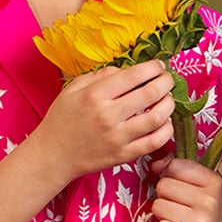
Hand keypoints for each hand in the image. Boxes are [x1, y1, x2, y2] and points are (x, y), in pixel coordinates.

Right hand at [31, 59, 176, 185]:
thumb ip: (100, 75)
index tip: (158, 66)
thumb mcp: (73, 89)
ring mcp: (118, 138)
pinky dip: (166, 130)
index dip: (153, 67)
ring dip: (169, 104)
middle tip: (168, 79)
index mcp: (96, 95)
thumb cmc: (61, 120)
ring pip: (158, 118)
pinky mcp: (124, 156)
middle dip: (166, 82)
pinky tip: (164, 122)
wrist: (52, 156)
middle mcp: (109, 116)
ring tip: (167, 99)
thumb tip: (127, 70)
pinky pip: (155, 142)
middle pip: (151, 93)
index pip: (135, 75)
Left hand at [147, 152, 221, 221]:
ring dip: (164, 213)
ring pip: (159, 206)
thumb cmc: (213, 209)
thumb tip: (156, 164)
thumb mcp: (207, 182)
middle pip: (163, 186)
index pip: (175, 166)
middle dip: (166, 195)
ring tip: (179, 217)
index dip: (170, 174)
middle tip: (179, 204)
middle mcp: (209, 201)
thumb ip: (182, 167)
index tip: (179, 184)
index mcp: (214, 182)